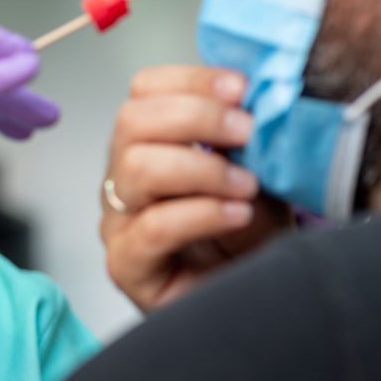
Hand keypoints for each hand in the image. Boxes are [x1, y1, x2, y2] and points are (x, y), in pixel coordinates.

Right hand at [101, 66, 291, 311]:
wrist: (260, 301)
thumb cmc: (254, 237)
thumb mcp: (260, 172)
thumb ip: (250, 136)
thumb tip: (260, 96)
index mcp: (152, 141)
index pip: (146, 89)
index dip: (191, 79)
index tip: (241, 87)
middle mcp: (126, 175)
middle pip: (132, 120)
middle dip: (196, 116)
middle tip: (247, 131)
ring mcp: (120, 220)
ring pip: (135, 168)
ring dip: (201, 168)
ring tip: (246, 185)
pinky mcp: (126, 265)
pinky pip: (152, 228)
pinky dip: (201, 213)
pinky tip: (237, 214)